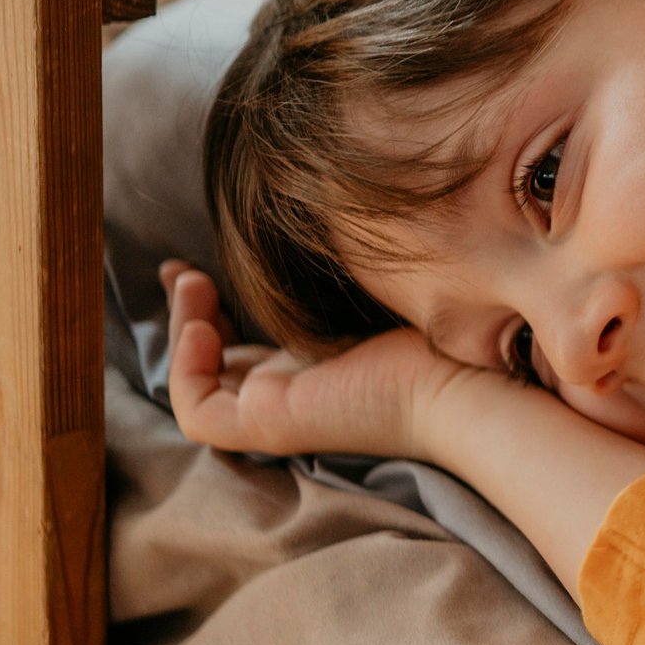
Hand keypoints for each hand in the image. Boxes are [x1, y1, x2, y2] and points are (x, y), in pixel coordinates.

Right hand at [161, 261, 480, 459]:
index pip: (241, 349)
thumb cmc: (436, 336)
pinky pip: (199, 412)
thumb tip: (304, 218)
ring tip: (194, 283)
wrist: (464, 382)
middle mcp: (293, 396)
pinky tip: (205, 323)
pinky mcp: (274, 426)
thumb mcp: (366, 292)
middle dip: (187, 314)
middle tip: (181, 269)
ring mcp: (279, 417)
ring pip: (198, 388)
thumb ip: (329, 274)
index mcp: (315, 371)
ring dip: (182, 331)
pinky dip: (186, 369)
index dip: (210, 309)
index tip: (197, 265)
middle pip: (214, 365)